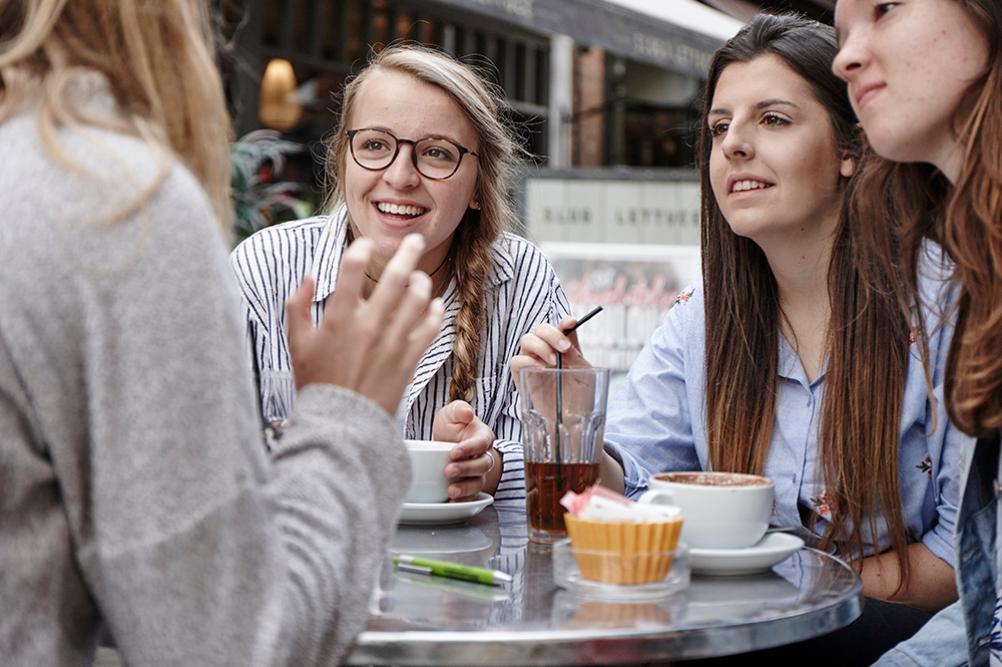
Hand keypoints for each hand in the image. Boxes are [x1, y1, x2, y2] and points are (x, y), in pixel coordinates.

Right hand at [286, 234, 443, 414]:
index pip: (352, 269)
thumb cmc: (317, 383)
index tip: (366, 245)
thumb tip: (308, 278)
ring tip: (420, 277)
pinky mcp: (409, 359)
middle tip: (414, 240)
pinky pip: (429, 329)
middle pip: (395, 278)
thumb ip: (297, 306)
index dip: (360, 250)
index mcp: (339, 319)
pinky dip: (435, 313)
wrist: (341, 425)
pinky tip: (434, 304)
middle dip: (407, 253)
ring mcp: (392, 342)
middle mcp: (369, 326)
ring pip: (417, 300)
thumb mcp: (296, 344)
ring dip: (422, 282)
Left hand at [433, 400, 497, 501]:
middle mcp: (484, 455)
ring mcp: (478, 472)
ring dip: (466, 488)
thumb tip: (468, 414)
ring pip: (479, 482)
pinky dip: (464, 500)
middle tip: (449, 471)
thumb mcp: (451, 413)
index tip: (453, 452)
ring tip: (451, 491)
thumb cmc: (451, 426)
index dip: (470, 448)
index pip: (482, 443)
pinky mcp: (471, 485)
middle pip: (483, 465)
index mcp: (482, 436)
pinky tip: (452, 502)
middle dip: (466, 469)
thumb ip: (459, 410)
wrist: (445, 442)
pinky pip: (472, 495)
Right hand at [509, 316, 592, 395]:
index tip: (571, 323)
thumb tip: (568, 335)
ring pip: (526, 340)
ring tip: (553, 362)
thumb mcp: (585, 375)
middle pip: (540, 329)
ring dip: (540, 346)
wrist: (573, 422)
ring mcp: (533, 363)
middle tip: (564, 348)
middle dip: (551, 334)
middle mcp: (547, 352)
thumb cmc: (581, 399)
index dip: (564, 321)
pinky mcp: (522, 377)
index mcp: (564, 348)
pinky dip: (526, 361)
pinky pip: (515, 361)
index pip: (561, 327)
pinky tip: (541, 369)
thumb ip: (576, 355)